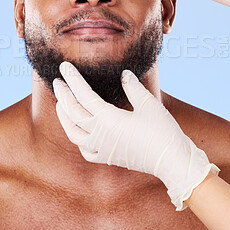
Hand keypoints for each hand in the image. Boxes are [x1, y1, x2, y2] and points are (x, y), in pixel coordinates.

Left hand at [52, 61, 218, 210]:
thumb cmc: (162, 132)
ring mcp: (101, 149)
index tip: (64, 67)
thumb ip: (133, 87)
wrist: (172, 161)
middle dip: (63, 95)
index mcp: (107, 119)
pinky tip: (78, 132)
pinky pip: (85, 150)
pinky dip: (78, 139)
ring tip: (59, 105)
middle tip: (57, 82)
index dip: (72, 79)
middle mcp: (99, 135)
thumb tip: (124, 74)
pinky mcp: (108, 158)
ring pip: (73, 133)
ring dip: (64, 117)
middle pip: (73, 112)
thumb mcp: (148, 104)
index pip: (83, 95)